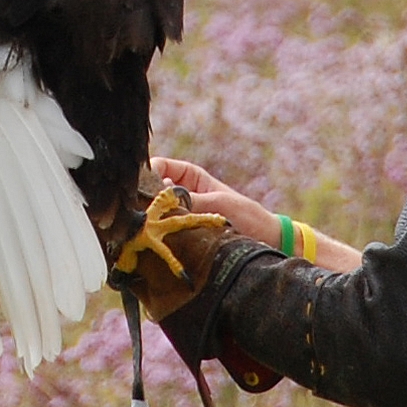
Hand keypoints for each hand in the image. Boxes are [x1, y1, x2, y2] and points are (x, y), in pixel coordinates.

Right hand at [149, 156, 273, 239]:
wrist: (266, 240)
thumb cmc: (246, 215)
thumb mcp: (218, 204)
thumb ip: (190, 201)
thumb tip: (161, 200)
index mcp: (191, 176)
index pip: (161, 166)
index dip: (148, 172)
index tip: (142, 185)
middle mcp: (182, 193)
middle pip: (153, 189)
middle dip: (145, 196)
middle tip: (140, 208)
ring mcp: (181, 213)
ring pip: (157, 210)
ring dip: (151, 216)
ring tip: (146, 224)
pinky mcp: (183, 234)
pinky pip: (165, 229)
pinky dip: (159, 232)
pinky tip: (155, 238)